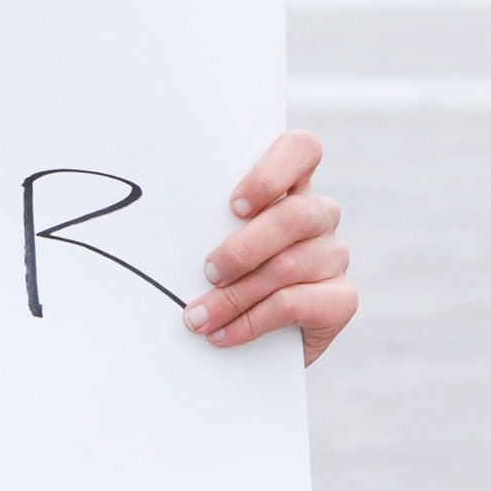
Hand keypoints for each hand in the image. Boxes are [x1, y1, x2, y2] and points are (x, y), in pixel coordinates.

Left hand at [183, 131, 352, 365]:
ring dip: (235, 296)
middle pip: (294, 216)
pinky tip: (223, 335)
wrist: (248, 341)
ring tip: (197, 317)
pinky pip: (298, 304)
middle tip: (207, 272)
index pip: (302, 149)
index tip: (233, 205)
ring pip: (290, 265)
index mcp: (288, 185)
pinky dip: (252, 322)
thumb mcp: (206, 237)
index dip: (272, 172)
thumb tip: (148, 212)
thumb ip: (202, 218)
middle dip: (242, 249)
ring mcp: (334, 255)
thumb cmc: (216, 272)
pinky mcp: (342, 300)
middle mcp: (318, 215)